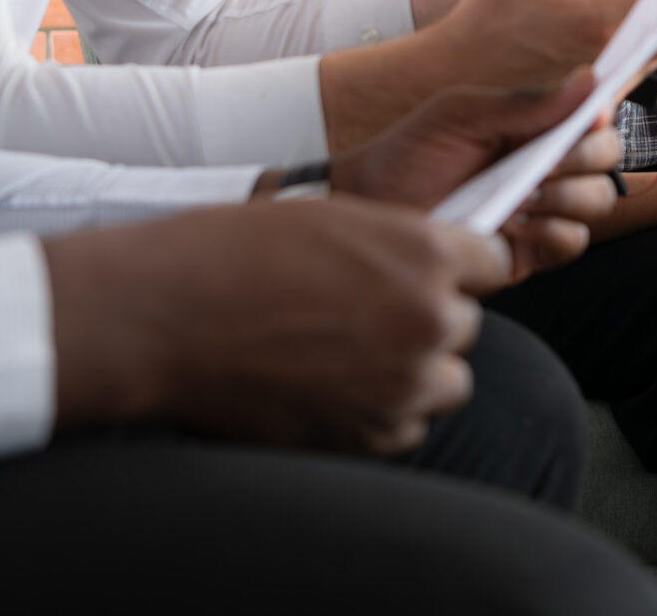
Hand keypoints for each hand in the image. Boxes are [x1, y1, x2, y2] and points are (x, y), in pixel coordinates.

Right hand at [42, 195, 507, 454]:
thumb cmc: (236, 254)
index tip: (431, 274)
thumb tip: (439, 268)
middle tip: (362, 316)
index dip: (458, 268)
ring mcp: (402, 386)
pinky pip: (405, 427)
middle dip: (426, 320)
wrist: (164, 318)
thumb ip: (400, 246)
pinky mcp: (369, 438)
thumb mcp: (336, 220)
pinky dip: (378, 414)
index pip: (492, 263)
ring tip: (343, 356)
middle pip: (466, 325)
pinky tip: (326, 389)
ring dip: (411, 372)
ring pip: (444, 382)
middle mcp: (428, 319)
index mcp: (425, 252)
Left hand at [330, 80, 622, 282]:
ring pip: (597, 200)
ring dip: (573, 195)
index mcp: (532, 126)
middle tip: (547, 163)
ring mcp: (539, 209)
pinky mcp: (528, 250)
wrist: (369, 204)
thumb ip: (526, 103)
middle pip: (604, 158)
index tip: (589, 118)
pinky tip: (524, 224)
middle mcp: (544, 165)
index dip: (599, 115)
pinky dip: (559, 232)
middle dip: (587, 158)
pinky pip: (572, 243)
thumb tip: (589, 79)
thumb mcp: (463, 115)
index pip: (591, 117)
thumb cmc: (410, 152)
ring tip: (530, 195)